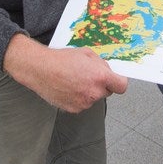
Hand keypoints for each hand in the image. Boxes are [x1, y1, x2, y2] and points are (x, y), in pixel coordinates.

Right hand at [2, 34, 127, 112]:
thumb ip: (101, 65)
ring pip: (93, 98)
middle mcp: (94, 93)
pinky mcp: (74, 109)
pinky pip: (82, 103)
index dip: (119, 82)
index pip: (122, 86)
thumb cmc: (62, 59)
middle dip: (101, 85)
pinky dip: (78, 97)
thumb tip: (108, 71)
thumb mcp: (87, 54)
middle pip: (107, 92)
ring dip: (89, 91)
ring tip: (74, 80)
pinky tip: (68, 87)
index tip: (115, 80)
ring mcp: (84, 103)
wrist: (40, 69)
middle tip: (88, 75)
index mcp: (100, 77)